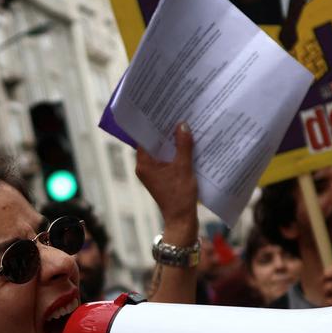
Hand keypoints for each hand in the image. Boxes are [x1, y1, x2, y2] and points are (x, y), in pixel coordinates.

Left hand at [135, 123, 197, 240]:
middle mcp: (145, 167)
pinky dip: (176, 152)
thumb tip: (182, 125)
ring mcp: (154, 173)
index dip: (153, 125)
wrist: (182, 220)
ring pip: (162, 151)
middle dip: (165, 131)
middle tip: (175, 114)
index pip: (144, 138)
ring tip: (183, 125)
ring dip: (172, 141)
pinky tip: (187, 143)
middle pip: (153, 143)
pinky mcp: (163, 177)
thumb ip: (183, 145)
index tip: (161, 111)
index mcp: (144, 164)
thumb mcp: (184, 167)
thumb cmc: (180, 196)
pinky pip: (168, 159)